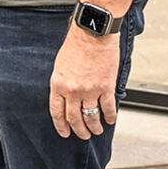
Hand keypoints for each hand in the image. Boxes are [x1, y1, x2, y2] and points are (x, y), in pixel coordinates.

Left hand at [49, 22, 119, 139]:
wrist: (92, 33)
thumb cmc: (76, 44)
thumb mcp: (60, 65)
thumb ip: (62, 82)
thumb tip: (65, 96)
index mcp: (58, 84)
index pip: (57, 112)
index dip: (61, 125)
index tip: (65, 132)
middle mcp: (72, 90)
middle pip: (74, 118)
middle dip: (79, 130)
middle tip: (83, 135)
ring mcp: (89, 90)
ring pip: (91, 117)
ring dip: (94, 127)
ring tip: (97, 130)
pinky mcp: (105, 87)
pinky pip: (108, 108)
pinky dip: (110, 117)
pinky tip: (110, 120)